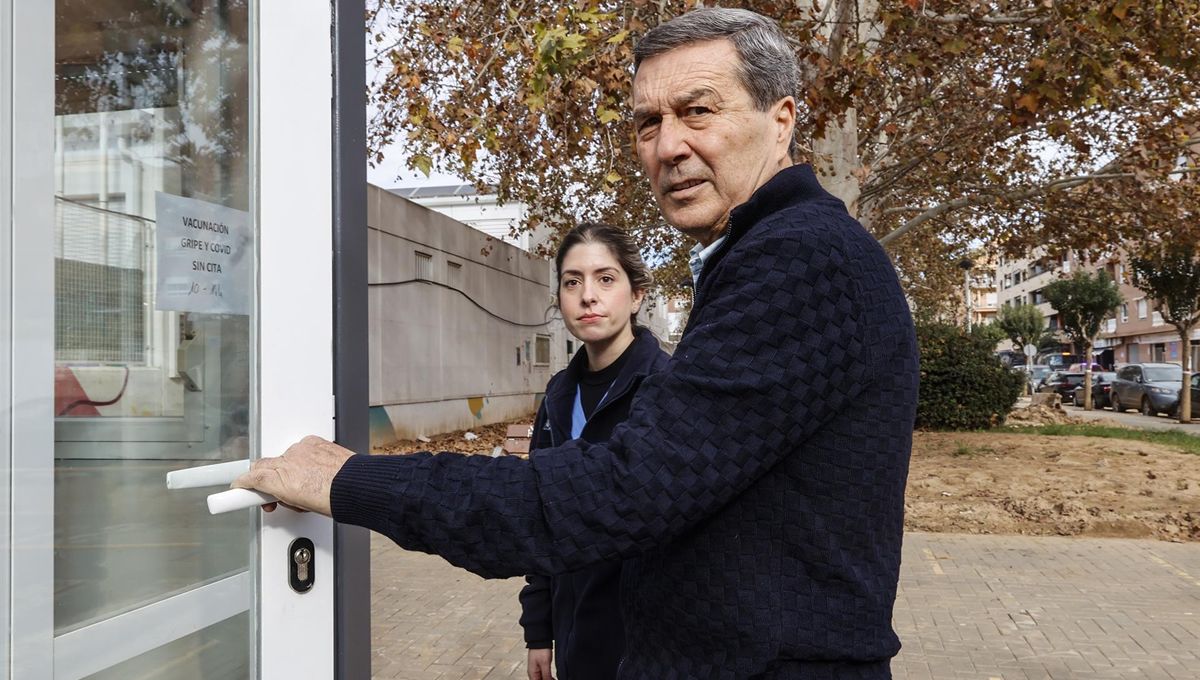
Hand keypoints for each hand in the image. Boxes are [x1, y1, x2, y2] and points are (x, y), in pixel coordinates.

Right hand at [231, 435, 352, 515]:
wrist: (357, 485)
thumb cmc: (335, 499)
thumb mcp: (303, 506)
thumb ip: (286, 497)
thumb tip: (282, 497)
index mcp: (280, 481)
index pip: (250, 479)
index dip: (241, 485)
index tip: (235, 489)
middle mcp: (286, 462)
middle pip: (262, 466)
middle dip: (263, 479)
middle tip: (274, 493)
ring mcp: (299, 450)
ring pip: (284, 458)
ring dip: (290, 469)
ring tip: (307, 483)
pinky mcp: (312, 441)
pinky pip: (301, 448)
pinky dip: (305, 457)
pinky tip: (316, 469)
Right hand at [527, 648, 553, 679]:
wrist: (540, 639)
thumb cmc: (540, 649)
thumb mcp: (545, 664)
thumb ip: (546, 675)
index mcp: (532, 674)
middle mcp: (533, 673)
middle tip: (553, 679)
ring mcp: (536, 670)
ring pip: (541, 679)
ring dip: (548, 679)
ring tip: (553, 679)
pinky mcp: (539, 666)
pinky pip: (543, 675)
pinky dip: (548, 677)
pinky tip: (552, 677)